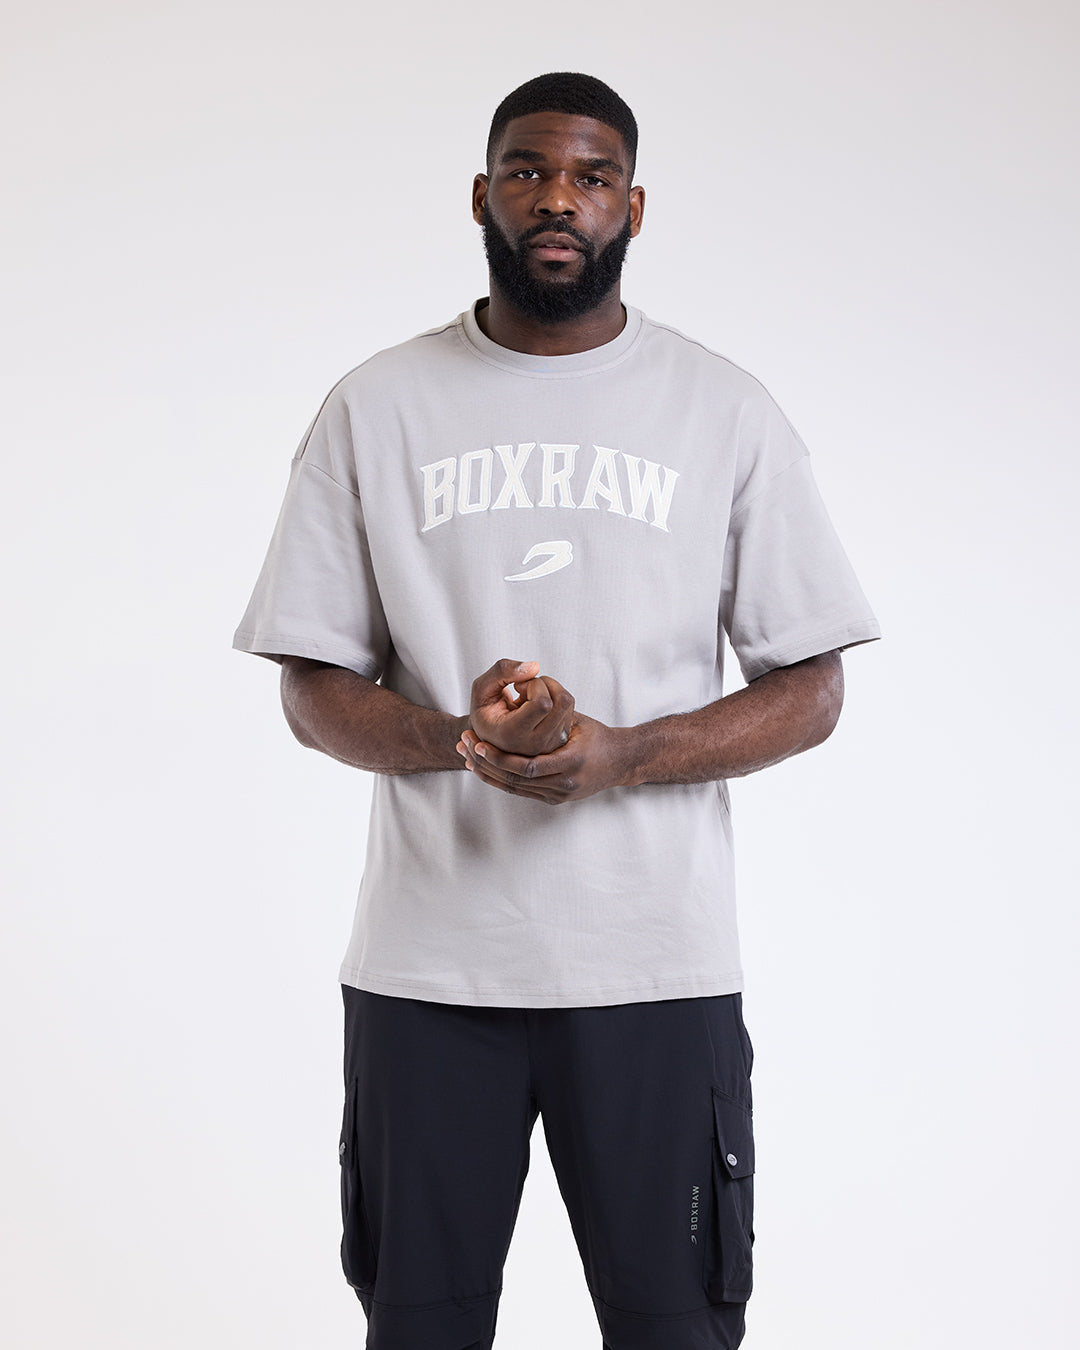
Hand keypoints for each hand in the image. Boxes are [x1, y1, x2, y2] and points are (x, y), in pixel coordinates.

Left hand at [457, 712, 634, 804]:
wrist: (620, 761)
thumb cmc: (596, 735)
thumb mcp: (575, 719)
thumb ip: (550, 711)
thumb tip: (519, 694)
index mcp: (571, 762)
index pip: (527, 767)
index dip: (499, 757)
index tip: (477, 743)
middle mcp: (564, 783)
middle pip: (515, 780)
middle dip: (486, 765)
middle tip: (464, 748)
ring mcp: (559, 795)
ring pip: (515, 788)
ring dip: (489, 774)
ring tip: (467, 759)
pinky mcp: (555, 799)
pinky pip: (522, 792)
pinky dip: (501, 781)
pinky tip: (484, 770)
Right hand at [469, 659, 574, 755]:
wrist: (490, 736)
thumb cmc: (485, 711)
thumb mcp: (482, 687)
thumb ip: (502, 671)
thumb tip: (535, 666)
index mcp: (512, 735)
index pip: (543, 703)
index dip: (534, 685)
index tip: (518, 686)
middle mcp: (534, 744)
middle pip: (560, 701)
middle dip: (544, 683)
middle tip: (523, 688)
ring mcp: (549, 744)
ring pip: (567, 702)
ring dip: (550, 689)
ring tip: (529, 697)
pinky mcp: (559, 739)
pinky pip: (569, 707)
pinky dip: (554, 697)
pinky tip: (537, 706)